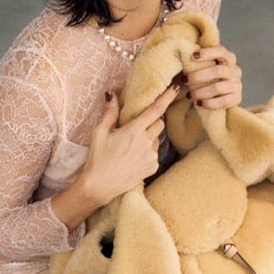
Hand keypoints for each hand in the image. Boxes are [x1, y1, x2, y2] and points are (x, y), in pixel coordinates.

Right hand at [80, 83, 181, 204]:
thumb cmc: (98, 158)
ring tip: (131, 147)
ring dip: (149, 138)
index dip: (167, 98)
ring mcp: (151, 156)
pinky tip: (134, 158)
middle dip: (152, 121)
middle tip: (138, 127)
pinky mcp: (152, 167)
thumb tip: (111, 94)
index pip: (155, 110)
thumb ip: (109, 113)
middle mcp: (146, 142)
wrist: (100, 186)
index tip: (175, 88)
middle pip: (159, 124)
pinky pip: (155, 154)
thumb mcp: (99, 133)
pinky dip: (148, 153)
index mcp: (134, 130)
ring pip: (157, 140)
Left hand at [185, 46, 242, 108]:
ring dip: (201, 92)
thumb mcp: (205, 67)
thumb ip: (197, 61)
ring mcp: (237, 85)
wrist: (219, 97)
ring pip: (218, 87)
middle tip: (184, 80)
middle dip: (198, 76)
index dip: (207, 53)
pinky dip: (209, 103)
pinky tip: (199, 103)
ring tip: (189, 95)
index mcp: (229, 58)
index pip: (220, 51)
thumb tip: (179, 55)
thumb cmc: (207, 79)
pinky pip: (223, 101)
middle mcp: (235, 70)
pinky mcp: (237, 98)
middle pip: (218, 71)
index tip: (192, 56)